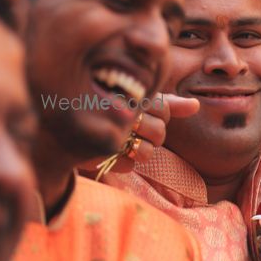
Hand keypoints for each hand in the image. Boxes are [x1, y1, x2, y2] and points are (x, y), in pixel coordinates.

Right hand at [84, 92, 198, 174]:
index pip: (165, 110)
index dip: (161, 115)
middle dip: (153, 134)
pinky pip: (129, 166)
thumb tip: (196, 105)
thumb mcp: (138, 101)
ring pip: (147, 152)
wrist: (64, 128)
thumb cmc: (108, 109)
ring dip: (140, 151)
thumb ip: (168, 103)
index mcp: (130, 95)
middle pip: (160, 133)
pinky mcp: (99, 154)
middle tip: (135, 127)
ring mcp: (109, 134)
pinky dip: (123, 163)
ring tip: (126, 141)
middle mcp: (120, 113)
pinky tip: (112, 152)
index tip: (143, 111)